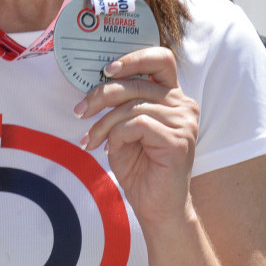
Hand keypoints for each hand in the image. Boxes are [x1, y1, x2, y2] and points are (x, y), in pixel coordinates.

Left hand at [75, 47, 199, 226]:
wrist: (156, 207)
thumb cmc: (140, 167)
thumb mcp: (124, 129)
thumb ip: (121, 104)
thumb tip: (99, 82)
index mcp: (173, 97)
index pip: (160, 59)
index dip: (133, 58)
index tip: (106, 70)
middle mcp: (184, 105)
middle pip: (136, 83)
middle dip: (101, 95)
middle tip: (80, 111)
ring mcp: (185, 122)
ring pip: (132, 106)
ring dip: (104, 124)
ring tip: (92, 140)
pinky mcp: (178, 140)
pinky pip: (137, 124)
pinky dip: (117, 135)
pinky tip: (111, 149)